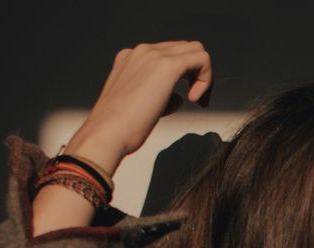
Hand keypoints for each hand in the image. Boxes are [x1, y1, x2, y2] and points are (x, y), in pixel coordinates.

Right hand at [64, 40, 213, 175]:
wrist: (107, 133)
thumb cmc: (119, 128)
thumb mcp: (138, 106)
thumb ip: (158, 96)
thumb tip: (178, 98)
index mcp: (130, 59)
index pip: (167, 54)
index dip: (182, 75)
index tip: (187, 99)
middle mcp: (142, 52)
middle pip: (184, 49)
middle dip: (196, 73)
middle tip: (198, 100)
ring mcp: (154, 55)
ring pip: (195, 50)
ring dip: (203, 75)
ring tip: (198, 100)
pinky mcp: (167, 66)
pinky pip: (202, 60)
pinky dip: (206, 79)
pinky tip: (195, 100)